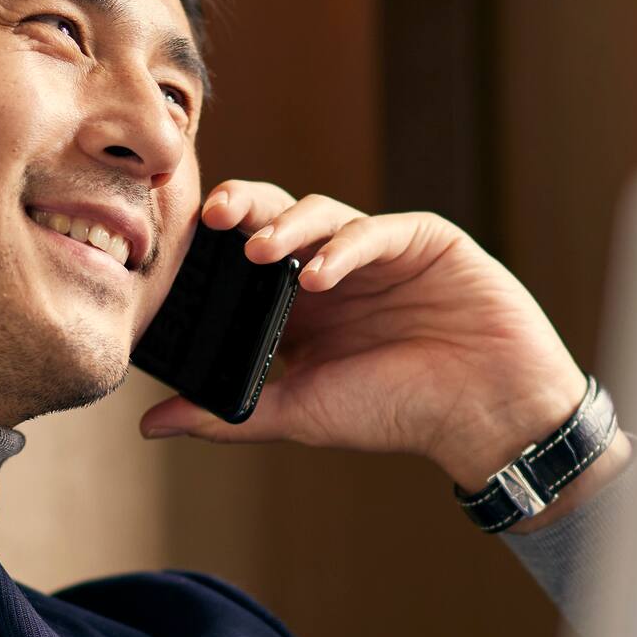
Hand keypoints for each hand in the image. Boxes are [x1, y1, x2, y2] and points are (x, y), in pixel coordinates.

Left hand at [139, 180, 593, 490]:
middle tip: (209, 217)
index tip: (175, 253)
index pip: (243, 263)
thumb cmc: (400, 414)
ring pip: (319, 214)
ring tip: (260, 253)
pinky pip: (374, 230)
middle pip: (274, 220)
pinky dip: (342, 249)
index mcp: (301, 309)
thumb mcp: (301, 413)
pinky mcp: (422, 239)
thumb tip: (149, 426)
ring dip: (285, 228)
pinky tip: (318, 277)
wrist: (487, 412)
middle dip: (240, 211)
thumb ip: (229, 414)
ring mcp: (377, 252)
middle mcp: (333, 272)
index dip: (211, 252)